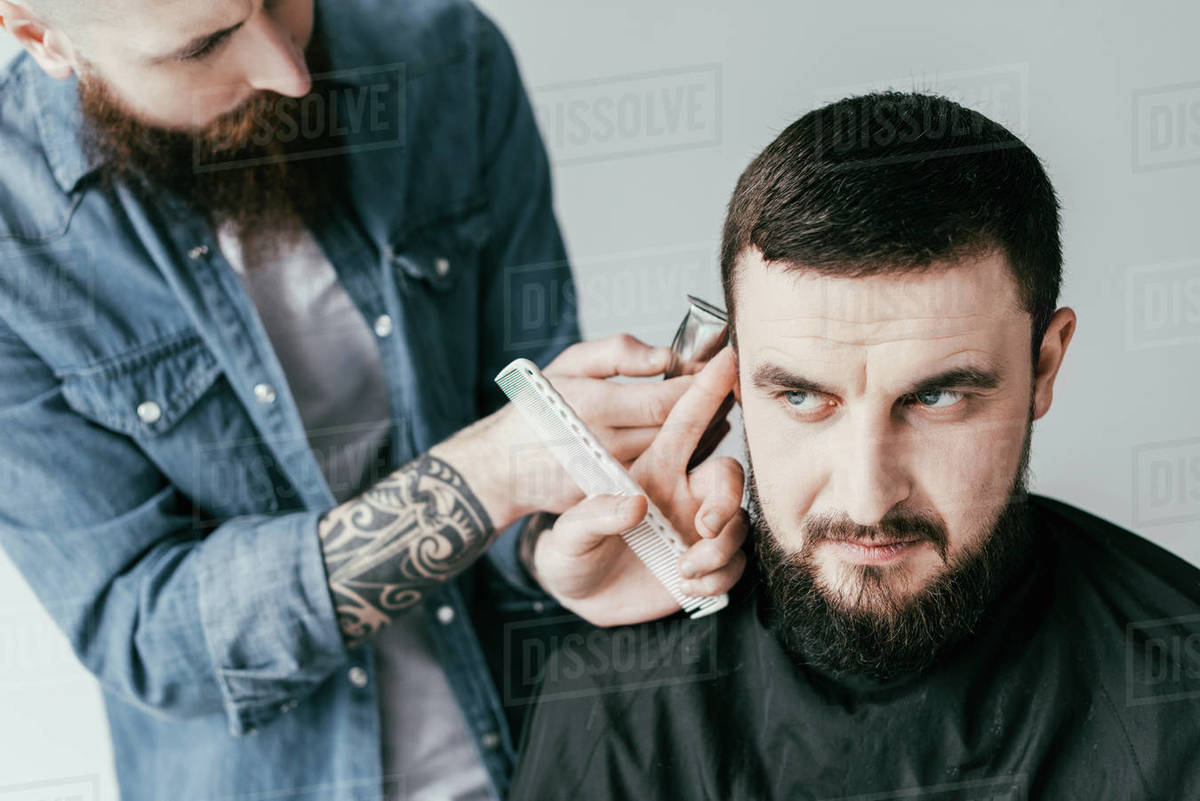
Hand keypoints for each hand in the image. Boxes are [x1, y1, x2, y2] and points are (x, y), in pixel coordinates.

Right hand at [449, 333, 724, 528]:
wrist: (501, 469)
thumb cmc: (537, 407)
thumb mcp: (568, 365)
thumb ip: (617, 352)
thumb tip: (667, 357)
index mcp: (593, 407)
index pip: (665, 402)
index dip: (700, 387)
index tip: (722, 370)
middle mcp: (603, 447)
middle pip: (677, 433)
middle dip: (710, 410)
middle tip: (731, 390)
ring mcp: (608, 480)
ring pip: (674, 459)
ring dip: (703, 437)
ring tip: (717, 413)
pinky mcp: (611, 502)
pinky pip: (663, 479)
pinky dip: (682, 463)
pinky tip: (693, 446)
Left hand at [530, 346, 747, 625]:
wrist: (573, 598)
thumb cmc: (567, 551)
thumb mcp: (567, 534)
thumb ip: (594, 514)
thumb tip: (636, 504)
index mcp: (652, 469)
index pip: (686, 420)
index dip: (707, 389)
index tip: (728, 359)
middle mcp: (680, 495)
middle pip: (728, 474)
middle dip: (726, 495)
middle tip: (705, 524)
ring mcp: (695, 532)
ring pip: (738, 523)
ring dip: (722, 547)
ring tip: (684, 569)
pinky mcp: (705, 569)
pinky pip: (734, 565)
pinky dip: (720, 578)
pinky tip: (688, 587)